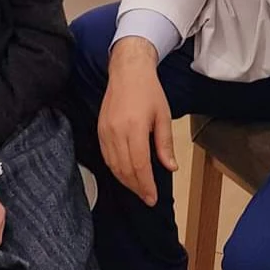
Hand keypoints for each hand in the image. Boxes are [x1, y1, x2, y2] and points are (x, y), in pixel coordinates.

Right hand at [98, 37, 176, 205]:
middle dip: (136, 187)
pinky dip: (115, 169)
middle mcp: (117, 132)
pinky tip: (125, 174)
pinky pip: (106, 156)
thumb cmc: (149, 91)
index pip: (139, 165)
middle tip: (147, 198)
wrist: (127, 72)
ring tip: (138, 189)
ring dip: (125, 181)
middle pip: (125, 169)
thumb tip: (170, 168)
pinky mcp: (100, 130)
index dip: (146, 185)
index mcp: (135, 128)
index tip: (152, 198)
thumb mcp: (163, 116)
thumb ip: (165, 144)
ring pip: (113, 165)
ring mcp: (105, 131)